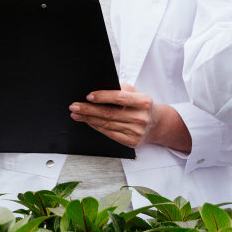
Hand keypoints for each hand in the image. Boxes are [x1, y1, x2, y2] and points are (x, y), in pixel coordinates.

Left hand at [69, 84, 190, 151]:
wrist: (157, 124)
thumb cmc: (142, 105)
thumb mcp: (136, 93)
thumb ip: (120, 90)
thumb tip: (97, 90)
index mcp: (143, 101)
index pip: (119, 98)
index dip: (102, 96)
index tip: (88, 96)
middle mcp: (140, 117)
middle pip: (109, 113)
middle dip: (89, 110)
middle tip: (75, 106)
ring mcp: (136, 131)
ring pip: (107, 125)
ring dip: (88, 119)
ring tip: (77, 114)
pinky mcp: (132, 142)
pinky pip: (109, 134)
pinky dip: (97, 127)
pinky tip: (88, 122)